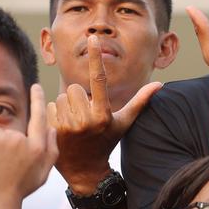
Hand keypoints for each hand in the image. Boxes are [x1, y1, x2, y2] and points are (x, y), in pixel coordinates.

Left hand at [0, 84, 57, 206]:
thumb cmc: (17, 191)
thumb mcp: (42, 174)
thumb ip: (52, 150)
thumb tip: (52, 127)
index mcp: (38, 147)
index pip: (39, 117)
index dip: (38, 100)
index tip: (36, 87)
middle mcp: (23, 139)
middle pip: (10, 131)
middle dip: (2, 144)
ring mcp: (4, 137)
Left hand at [48, 36, 160, 191]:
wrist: (84, 171)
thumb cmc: (106, 142)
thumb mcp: (124, 123)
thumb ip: (140, 102)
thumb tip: (159, 85)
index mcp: (104, 114)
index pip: (99, 79)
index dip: (97, 56)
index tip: (93, 38)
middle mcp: (86, 119)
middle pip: (75, 88)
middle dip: (79, 98)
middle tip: (84, 116)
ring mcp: (68, 125)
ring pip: (62, 97)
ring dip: (67, 107)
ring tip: (74, 124)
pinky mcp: (52, 129)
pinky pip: (50, 106)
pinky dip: (55, 114)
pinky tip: (63, 128)